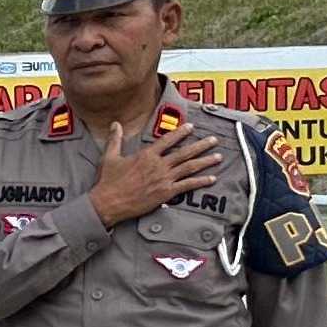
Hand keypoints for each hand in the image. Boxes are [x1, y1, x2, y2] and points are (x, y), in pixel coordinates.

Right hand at [87, 114, 227, 225]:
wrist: (108, 202)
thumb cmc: (108, 181)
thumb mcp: (109, 157)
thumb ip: (115, 139)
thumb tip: (115, 124)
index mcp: (146, 155)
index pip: (167, 140)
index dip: (180, 132)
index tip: (191, 127)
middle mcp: (158, 165)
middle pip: (184, 153)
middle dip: (201, 145)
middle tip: (213, 140)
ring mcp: (164, 179)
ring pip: (190, 167)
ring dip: (205, 161)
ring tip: (218, 156)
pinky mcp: (166, 192)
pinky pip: (188, 185)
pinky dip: (201, 181)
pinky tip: (211, 178)